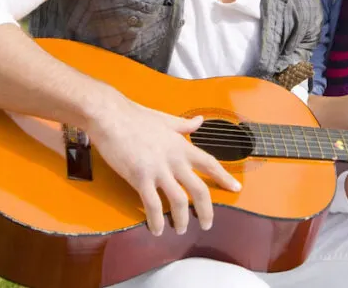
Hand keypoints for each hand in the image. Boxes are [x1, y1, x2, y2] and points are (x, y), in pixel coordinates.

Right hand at [85, 95, 240, 236]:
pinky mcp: (140, 178)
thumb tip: (200, 121)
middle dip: (206, 210)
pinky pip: (153, 205)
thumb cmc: (136, 116)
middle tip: (206, 224)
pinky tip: (157, 229)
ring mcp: (159, 170)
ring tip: (180, 230)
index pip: (210, 164)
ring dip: (182, 219)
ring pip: (179, 201)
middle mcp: (175, 160)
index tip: (236, 188)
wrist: (111, 116)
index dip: (224, 177)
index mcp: (182, 145)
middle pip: (199, 189)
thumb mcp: (166, 119)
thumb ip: (184, 124)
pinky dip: (157, 220)